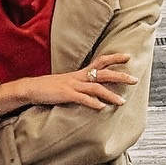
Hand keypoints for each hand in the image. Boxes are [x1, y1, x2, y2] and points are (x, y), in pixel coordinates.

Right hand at [0, 51, 136, 114]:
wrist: (31, 88)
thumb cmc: (49, 89)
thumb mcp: (67, 84)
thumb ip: (81, 87)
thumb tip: (95, 94)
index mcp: (79, 74)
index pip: (100, 62)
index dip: (114, 58)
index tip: (128, 56)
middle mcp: (78, 77)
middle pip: (103, 73)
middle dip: (120, 76)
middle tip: (135, 79)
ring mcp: (72, 85)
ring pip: (96, 88)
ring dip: (110, 95)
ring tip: (122, 102)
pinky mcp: (65, 95)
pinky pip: (82, 98)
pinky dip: (92, 103)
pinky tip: (101, 108)